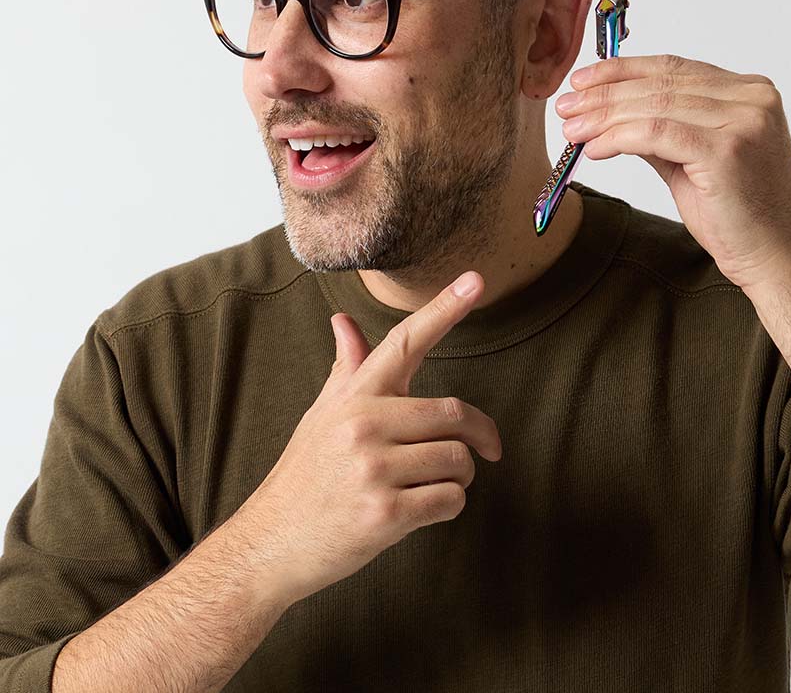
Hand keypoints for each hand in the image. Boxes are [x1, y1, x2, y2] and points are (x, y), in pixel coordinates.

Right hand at [237, 270, 500, 607]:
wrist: (269, 545)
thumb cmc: (304, 475)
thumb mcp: (322, 416)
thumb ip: (347, 369)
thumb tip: (344, 321)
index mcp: (354, 395)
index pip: (405, 341)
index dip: (444, 308)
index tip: (475, 280)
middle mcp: (363, 424)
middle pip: (455, 413)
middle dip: (479, 436)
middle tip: (486, 450)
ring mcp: (373, 469)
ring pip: (458, 461)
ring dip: (460, 478)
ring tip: (432, 486)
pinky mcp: (384, 514)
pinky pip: (450, 500)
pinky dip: (450, 507)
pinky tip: (422, 511)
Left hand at [555, 53, 790, 291]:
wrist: (778, 260)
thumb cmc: (740, 216)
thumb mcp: (692, 161)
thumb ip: (659, 131)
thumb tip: (608, 113)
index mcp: (749, 92)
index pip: (673, 67)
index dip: (623, 70)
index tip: (584, 80)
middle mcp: (752, 98)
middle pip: (660, 83)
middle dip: (605, 94)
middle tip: (566, 106)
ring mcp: (744, 121)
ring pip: (655, 105)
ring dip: (604, 116)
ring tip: (571, 128)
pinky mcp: (727, 150)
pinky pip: (657, 133)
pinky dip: (619, 137)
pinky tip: (595, 148)